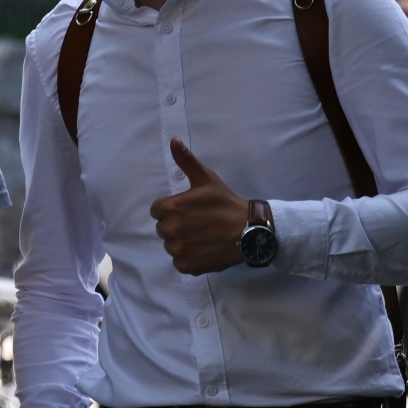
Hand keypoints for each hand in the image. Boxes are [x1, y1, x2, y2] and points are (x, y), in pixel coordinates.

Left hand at [150, 139, 247, 274]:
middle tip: (199, 223)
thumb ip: (186, 161)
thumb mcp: (206, 179)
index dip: (173, 209)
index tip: (190, 210)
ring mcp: (178, 251)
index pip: (157, 210)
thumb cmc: (226, 203)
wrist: (249, 230)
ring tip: (203, 236)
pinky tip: (204, 250)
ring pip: (171, 246)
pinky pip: (179, 262)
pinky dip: (189, 258)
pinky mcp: (187, 266)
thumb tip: (173, 140)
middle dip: (177, 225)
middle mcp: (169, 231)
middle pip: (163, 229)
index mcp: (170, 208)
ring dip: (183, 242)